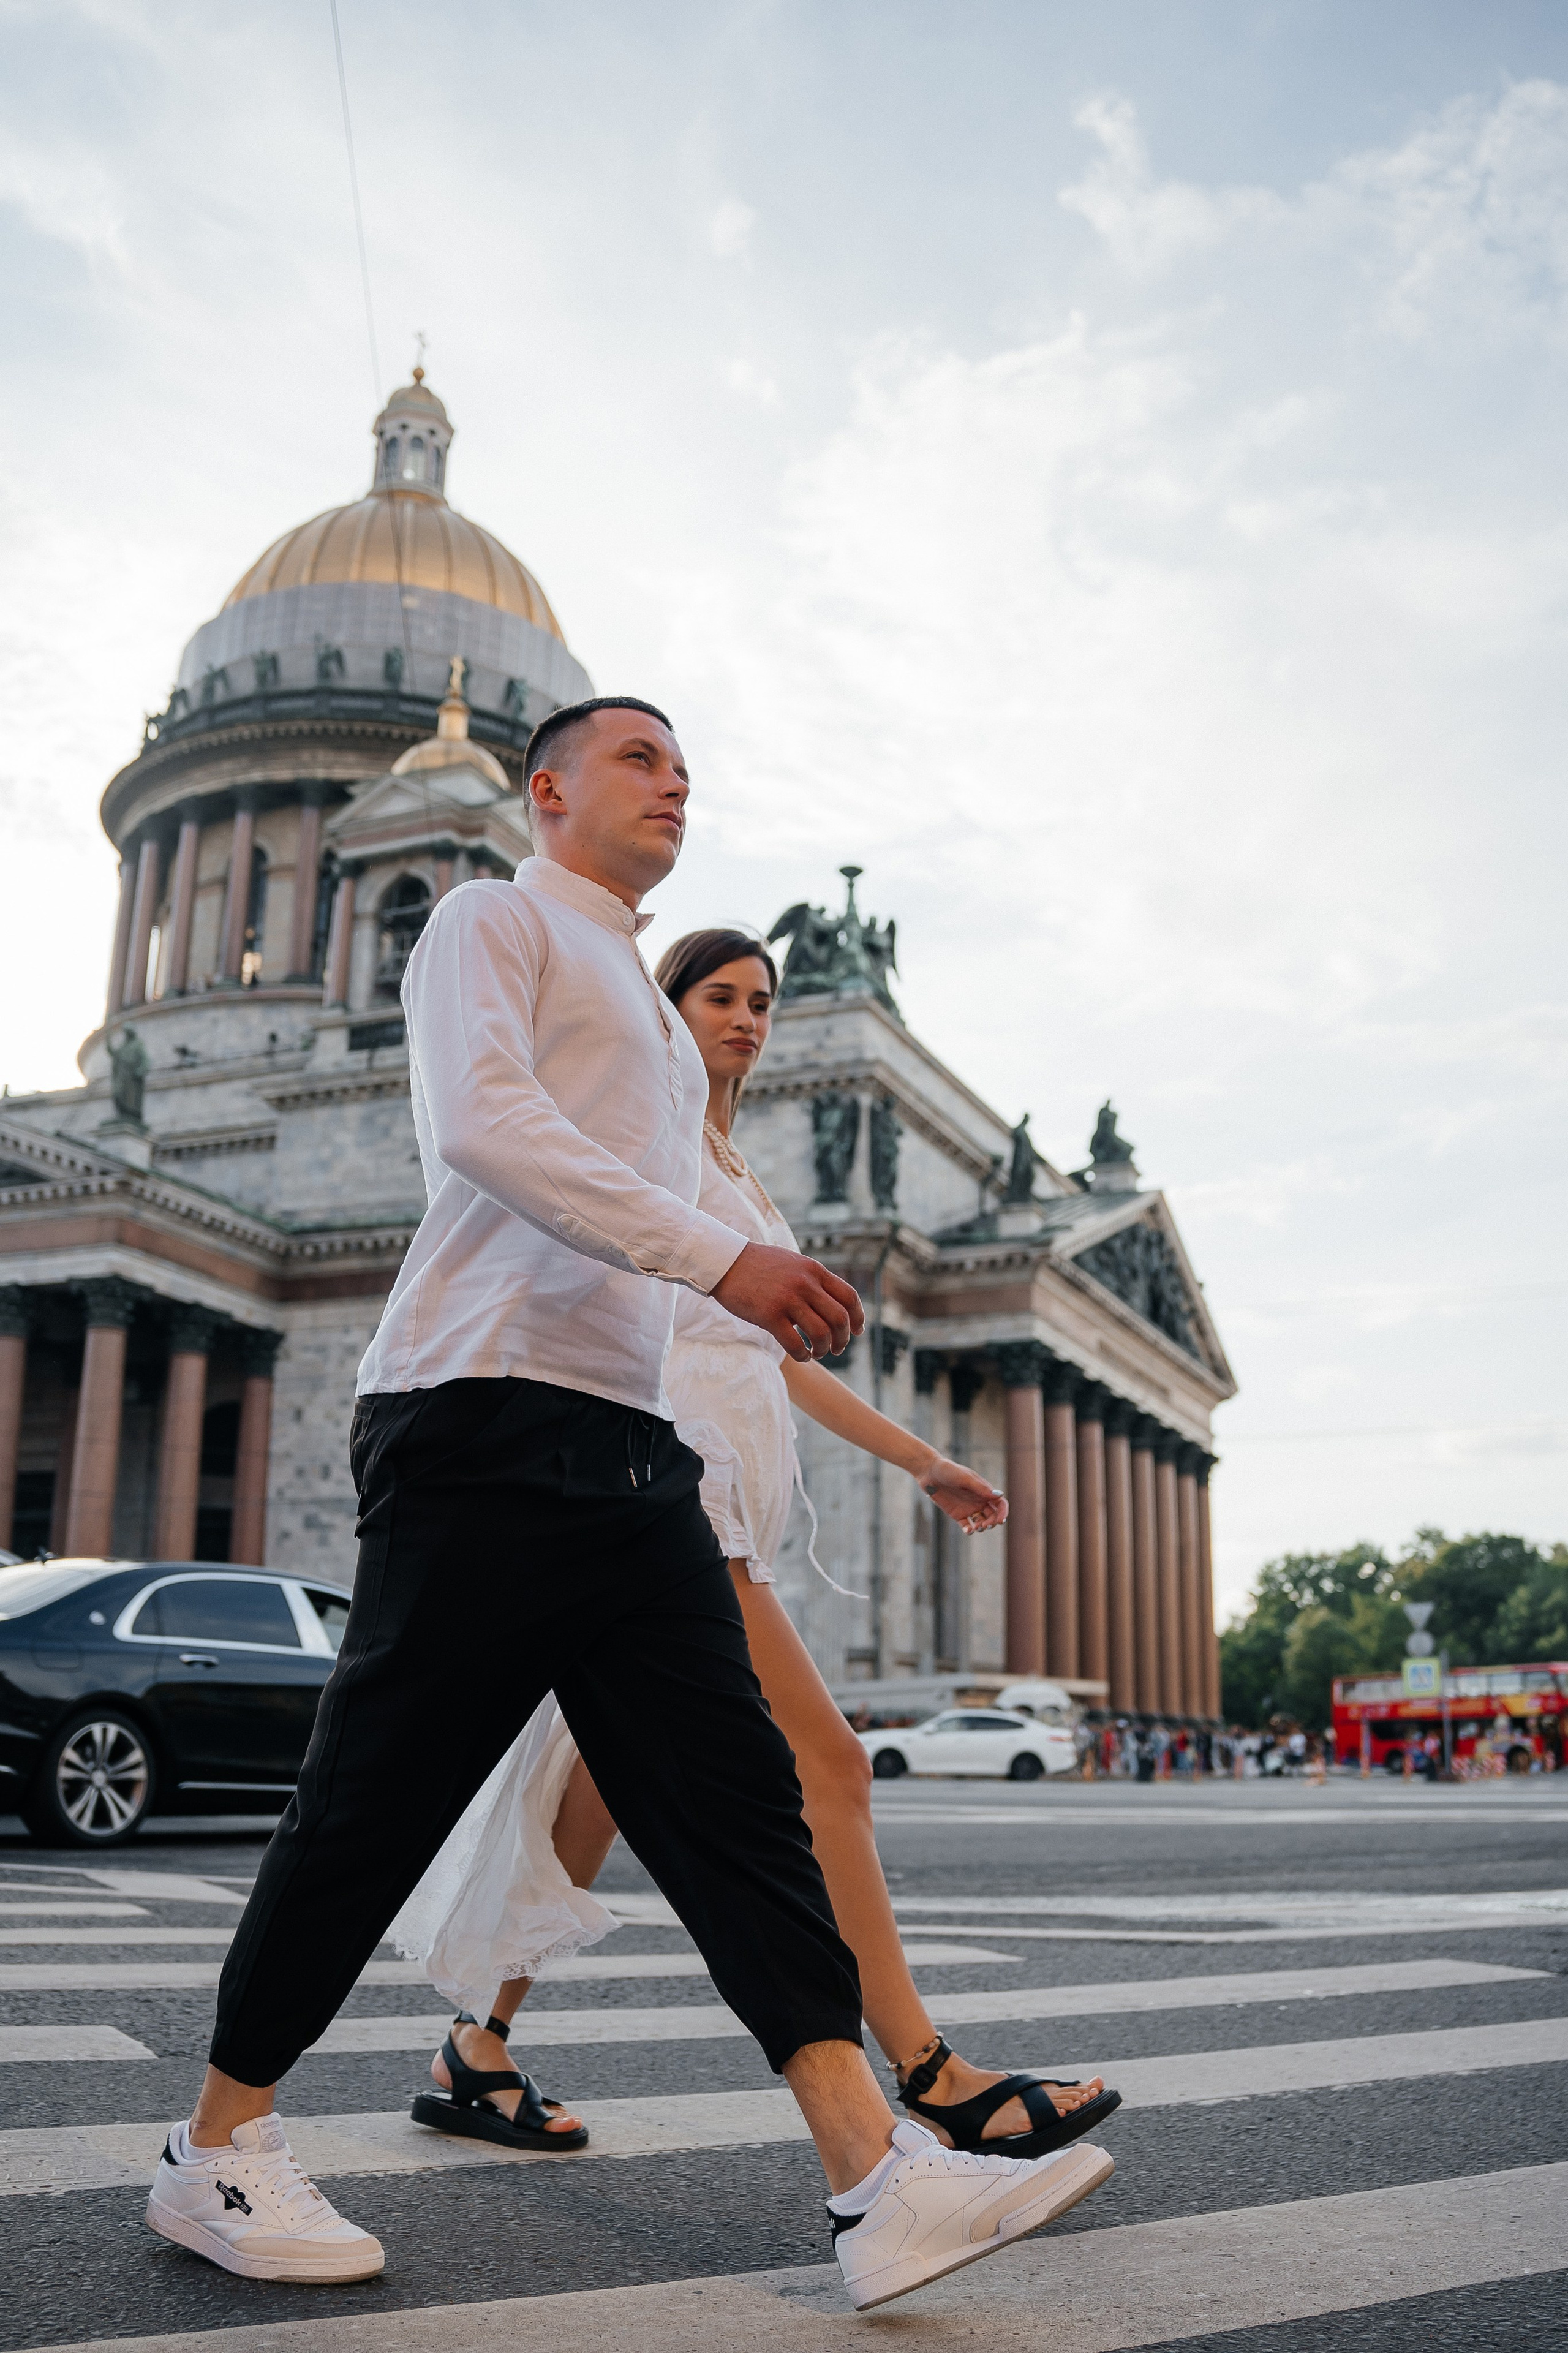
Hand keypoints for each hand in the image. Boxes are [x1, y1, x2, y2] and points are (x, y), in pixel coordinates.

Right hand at [711, 1243, 864, 1361]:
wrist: (725, 1261)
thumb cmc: (759, 1265)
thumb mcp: (794, 1264)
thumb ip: (813, 1281)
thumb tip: (831, 1305)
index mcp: (814, 1270)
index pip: (849, 1297)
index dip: (858, 1318)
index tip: (857, 1331)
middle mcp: (805, 1283)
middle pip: (839, 1319)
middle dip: (843, 1339)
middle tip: (837, 1349)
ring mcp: (788, 1299)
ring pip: (821, 1333)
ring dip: (824, 1349)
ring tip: (817, 1353)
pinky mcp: (769, 1314)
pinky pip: (794, 1343)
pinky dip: (803, 1355)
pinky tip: (801, 1356)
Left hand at [918, 1456, 1007, 1533]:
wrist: (929, 1472)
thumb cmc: (948, 1471)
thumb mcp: (965, 1478)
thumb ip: (981, 1488)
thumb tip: (1000, 1495)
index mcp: (983, 1490)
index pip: (1000, 1503)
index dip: (1003, 1512)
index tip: (1000, 1521)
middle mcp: (978, 1500)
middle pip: (993, 1515)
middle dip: (993, 1522)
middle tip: (986, 1525)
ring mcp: (968, 1508)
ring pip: (981, 1522)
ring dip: (982, 1527)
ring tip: (977, 1527)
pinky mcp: (957, 1514)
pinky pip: (967, 1526)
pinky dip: (969, 1531)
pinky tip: (968, 1530)